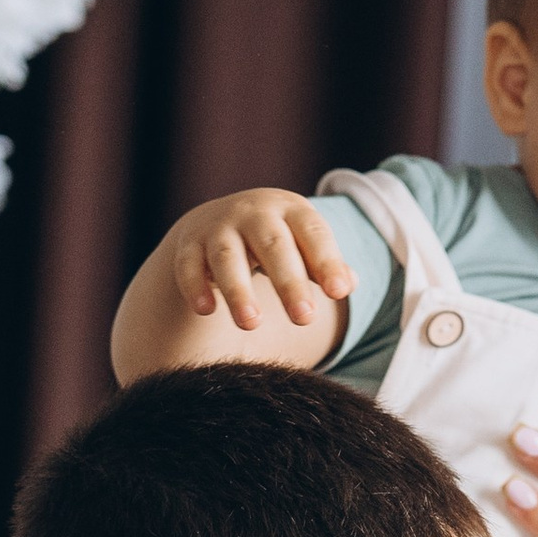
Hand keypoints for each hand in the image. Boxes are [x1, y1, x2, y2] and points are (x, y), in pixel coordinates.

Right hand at [170, 188, 353, 333]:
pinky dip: (195, 286)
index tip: (339, 293)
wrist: (222, 218)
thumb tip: (348, 284)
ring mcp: (219, 227)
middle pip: (273, 246)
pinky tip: (206, 310)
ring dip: (239, 291)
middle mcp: (254, 213)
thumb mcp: (305, 246)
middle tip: (305, 319)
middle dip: (289, 283)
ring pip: (227, 257)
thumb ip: (326, 267)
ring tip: (252, 325)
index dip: (327, 262)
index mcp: (292, 211)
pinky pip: (189, 265)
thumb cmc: (279, 242)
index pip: (314, 234)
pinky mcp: (190, 244)